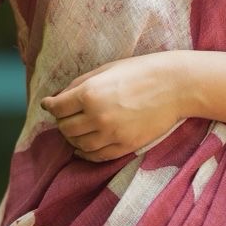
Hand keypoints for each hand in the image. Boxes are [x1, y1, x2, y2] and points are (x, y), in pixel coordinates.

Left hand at [40, 54, 184, 161]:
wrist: (176, 86)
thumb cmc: (141, 72)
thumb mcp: (106, 69)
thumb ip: (79, 85)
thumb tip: (58, 99)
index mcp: (90, 93)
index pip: (57, 107)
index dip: (51, 106)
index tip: (50, 104)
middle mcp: (97, 116)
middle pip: (65, 128)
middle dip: (62, 122)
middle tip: (66, 116)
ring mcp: (112, 134)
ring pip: (78, 145)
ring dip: (73, 138)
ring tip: (77, 130)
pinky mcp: (125, 146)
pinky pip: (96, 156)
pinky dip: (86, 153)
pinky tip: (84, 147)